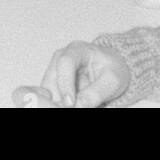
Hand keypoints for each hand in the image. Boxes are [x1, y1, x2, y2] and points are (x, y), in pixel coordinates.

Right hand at [13, 42, 130, 108]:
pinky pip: (50, 95)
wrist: (111, 68)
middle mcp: (61, 56)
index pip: (65, 62)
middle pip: (51, 77)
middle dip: (58, 97)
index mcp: (78, 49)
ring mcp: (55, 68)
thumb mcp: (112, 81)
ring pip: (47, 88)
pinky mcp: (54, 81)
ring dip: (56, 101)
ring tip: (73, 107)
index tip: (71, 104)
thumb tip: (78, 106)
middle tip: (70, 109)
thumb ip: (95, 93)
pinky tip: (67, 107)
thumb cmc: (112, 69)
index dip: (65, 83)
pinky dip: (56, 103)